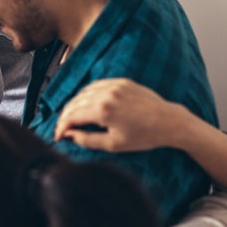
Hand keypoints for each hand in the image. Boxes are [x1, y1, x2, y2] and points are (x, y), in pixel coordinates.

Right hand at [54, 78, 185, 152]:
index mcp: (103, 110)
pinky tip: (86, 105)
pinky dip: (87, 95)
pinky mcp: (121, 81)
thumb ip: (87, 140)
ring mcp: (114, 85)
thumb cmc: (144, 136)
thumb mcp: (113, 144)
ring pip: (83, 93)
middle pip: (74, 103)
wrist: (168, 122)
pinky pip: (96, 86)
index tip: (58, 136)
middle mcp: (106, 94)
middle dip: (65, 117)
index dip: (61, 127)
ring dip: (74, 105)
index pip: (71, 117)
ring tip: (73, 119)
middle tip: (63, 130)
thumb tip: (70, 135)